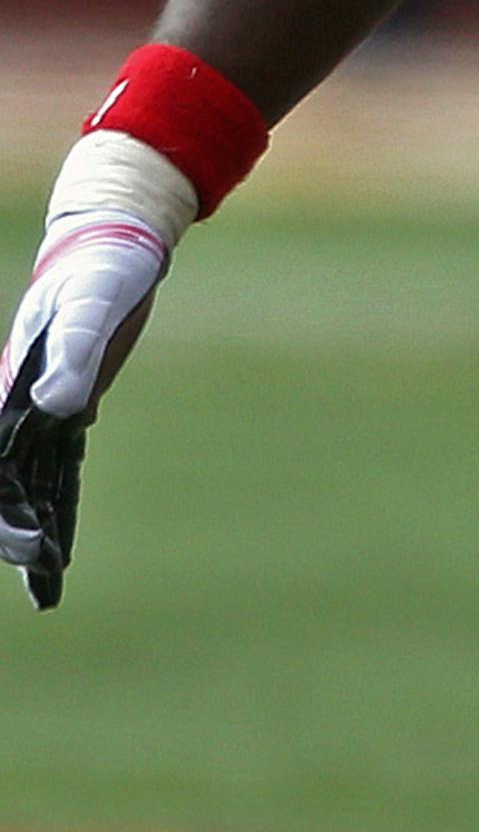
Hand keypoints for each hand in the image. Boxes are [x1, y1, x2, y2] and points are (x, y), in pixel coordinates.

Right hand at [0, 216, 167, 609]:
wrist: (114, 242)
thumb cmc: (99, 269)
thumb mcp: (92, 305)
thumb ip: (73, 351)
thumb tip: (60, 407)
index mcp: (13, 387)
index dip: (5, 510)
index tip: (26, 545)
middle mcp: (21, 404)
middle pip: (9, 483)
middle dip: (18, 532)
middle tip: (43, 578)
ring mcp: (46, 407)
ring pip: (32, 483)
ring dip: (37, 532)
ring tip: (48, 589)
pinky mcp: (75, 404)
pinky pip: (61, 468)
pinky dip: (60, 506)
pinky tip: (61, 545)